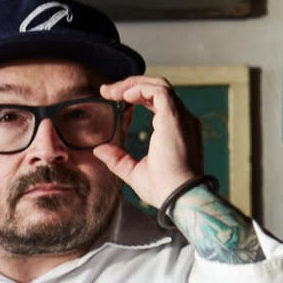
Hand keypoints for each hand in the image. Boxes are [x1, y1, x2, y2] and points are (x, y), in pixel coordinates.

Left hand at [93, 76, 203, 207]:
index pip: (157, 102)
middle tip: (106, 91)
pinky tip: (123, 97)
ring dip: (133, 84)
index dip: (135, 95)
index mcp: (175, 130)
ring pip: (158, 85)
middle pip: (157, 89)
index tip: (112, 98)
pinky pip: (159, 91)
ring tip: (111, 92)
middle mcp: (182, 120)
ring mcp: (181, 117)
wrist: (180, 198)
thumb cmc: (164, 190)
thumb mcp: (134, 172)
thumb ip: (118, 159)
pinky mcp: (175, 117)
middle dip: (130, 85)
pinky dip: (140, 89)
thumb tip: (99, 150)